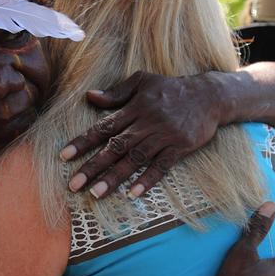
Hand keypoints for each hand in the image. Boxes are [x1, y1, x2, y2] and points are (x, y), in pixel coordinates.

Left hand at [60, 70, 222, 198]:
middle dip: (93, 166)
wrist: (210, 95)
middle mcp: (146, 123)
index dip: (83, 142)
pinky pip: (162, 166)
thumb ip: (116, 92)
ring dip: (115, 177)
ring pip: (135, 159)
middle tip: (74, 184)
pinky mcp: (180, 147)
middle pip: (115, 147)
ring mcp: (164, 136)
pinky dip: (148, 179)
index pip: (103, 127)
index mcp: (134, 108)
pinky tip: (133, 193)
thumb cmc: (171, 88)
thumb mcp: (143, 81)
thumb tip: (90, 96)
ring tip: (96, 193)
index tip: (64, 157)